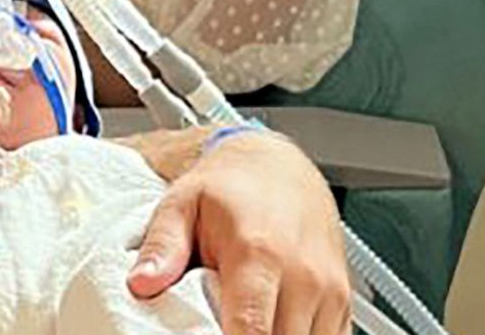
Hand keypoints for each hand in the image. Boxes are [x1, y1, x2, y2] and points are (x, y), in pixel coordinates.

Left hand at [129, 131, 349, 334]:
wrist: (279, 166)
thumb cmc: (229, 188)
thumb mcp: (181, 204)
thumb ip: (162, 246)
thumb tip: (141, 284)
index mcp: (259, 252)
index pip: (251, 330)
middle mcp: (303, 275)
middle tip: (215, 325)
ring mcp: (329, 291)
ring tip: (243, 321)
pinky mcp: (343, 303)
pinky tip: (270, 324)